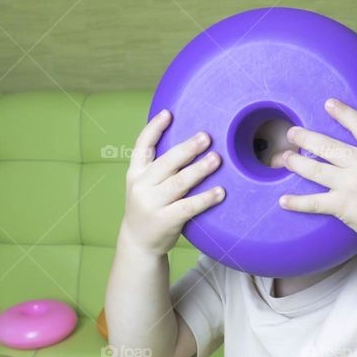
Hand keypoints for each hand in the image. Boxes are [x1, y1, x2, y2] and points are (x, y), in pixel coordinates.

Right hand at [120, 110, 224, 254]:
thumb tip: (188, 142)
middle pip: (166, 162)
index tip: (168, 113)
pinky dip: (205, 198)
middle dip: (187, 148)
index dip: (154, 128)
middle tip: (206, 137)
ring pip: (179, 182)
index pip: (142, 146)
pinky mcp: (165, 220)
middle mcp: (141, 186)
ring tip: (217, 159)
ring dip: (199, 169)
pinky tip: (220, 191)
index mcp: (135, 173)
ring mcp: (152, 204)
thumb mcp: (144, 185)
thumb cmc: (149, 207)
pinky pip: (188, 206)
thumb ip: (158, 167)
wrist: (138, 243)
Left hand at [278, 98, 356, 247]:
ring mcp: (349, 184)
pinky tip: (283, 200)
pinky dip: (297, 203)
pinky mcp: (341, 204)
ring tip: (283, 157)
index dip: (343, 113)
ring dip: (296, 163)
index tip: (328, 104)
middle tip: (291, 132)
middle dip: (306, 137)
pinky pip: (314, 202)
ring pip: (316, 169)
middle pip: (327, 145)